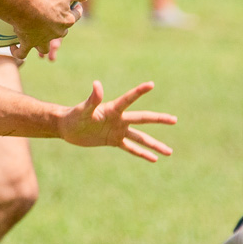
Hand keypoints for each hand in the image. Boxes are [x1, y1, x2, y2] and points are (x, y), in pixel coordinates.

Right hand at [11, 0, 87, 59]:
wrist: (28, 8)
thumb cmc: (47, 0)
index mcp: (67, 21)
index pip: (76, 16)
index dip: (76, 10)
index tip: (76, 5)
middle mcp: (56, 33)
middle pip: (60, 33)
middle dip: (58, 28)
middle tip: (52, 19)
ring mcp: (42, 40)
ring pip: (44, 47)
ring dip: (42, 45)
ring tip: (37, 40)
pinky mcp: (28, 43)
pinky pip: (23, 52)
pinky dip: (18, 52)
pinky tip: (15, 48)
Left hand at [57, 80, 176, 161]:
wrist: (68, 128)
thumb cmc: (74, 116)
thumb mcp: (83, 109)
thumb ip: (93, 99)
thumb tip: (97, 84)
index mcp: (113, 109)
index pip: (129, 99)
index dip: (139, 92)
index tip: (151, 84)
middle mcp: (119, 119)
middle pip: (143, 119)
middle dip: (159, 119)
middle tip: (175, 120)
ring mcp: (118, 130)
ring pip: (141, 138)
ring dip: (155, 144)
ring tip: (170, 152)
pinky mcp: (114, 141)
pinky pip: (131, 148)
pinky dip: (142, 153)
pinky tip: (154, 159)